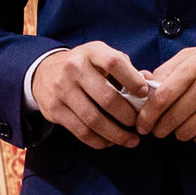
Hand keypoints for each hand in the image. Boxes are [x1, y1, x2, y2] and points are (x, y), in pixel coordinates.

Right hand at [32, 42, 149, 149]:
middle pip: (107, 98)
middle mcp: (74, 69)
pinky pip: (81, 131)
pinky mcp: (54, 110)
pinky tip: (110, 142)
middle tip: (139, 124)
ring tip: (131, 140)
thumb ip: (126, 69)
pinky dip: (99, 140)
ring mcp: (62, 90)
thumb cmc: (84, 66)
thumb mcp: (102, 57)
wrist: (44, 72)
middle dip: (128, 116)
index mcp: (91, 52)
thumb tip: (151, 85)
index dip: (132, 79)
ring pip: (94, 119)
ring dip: (116, 134)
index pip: (114, 63)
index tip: (144, 93)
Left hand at [137, 45, 195, 146]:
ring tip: (182, 125)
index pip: (162, 97)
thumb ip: (168, 69)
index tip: (142, 124)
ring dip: (179, 133)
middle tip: (158, 130)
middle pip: (172, 118)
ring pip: (186, 132)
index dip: (148, 114)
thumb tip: (143, 84)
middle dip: (160, 128)